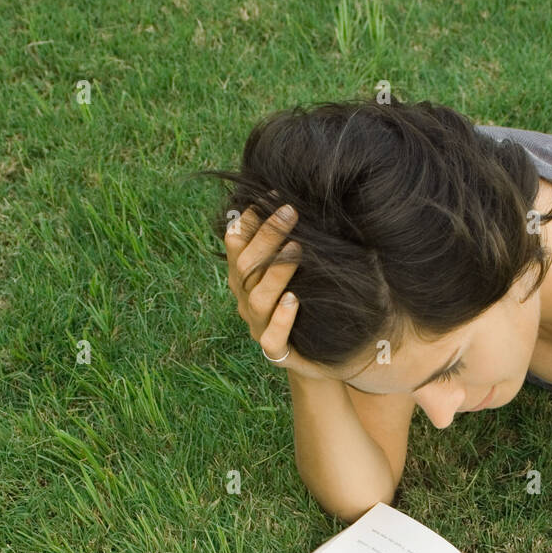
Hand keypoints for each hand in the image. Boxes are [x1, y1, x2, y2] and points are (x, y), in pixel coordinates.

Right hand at [223, 203, 328, 380]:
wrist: (316, 357)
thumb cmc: (306, 305)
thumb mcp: (296, 270)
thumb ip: (288, 243)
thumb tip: (298, 200)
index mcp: (244, 278)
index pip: (235, 243)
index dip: (250, 219)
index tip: (272, 195)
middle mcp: (245, 301)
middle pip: (246, 265)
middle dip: (267, 236)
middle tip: (291, 212)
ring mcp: (257, 327)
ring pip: (256, 299)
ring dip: (276, 272)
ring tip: (297, 249)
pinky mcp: (275, 351)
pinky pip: (271, 337)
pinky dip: (281, 317)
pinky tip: (294, 299)